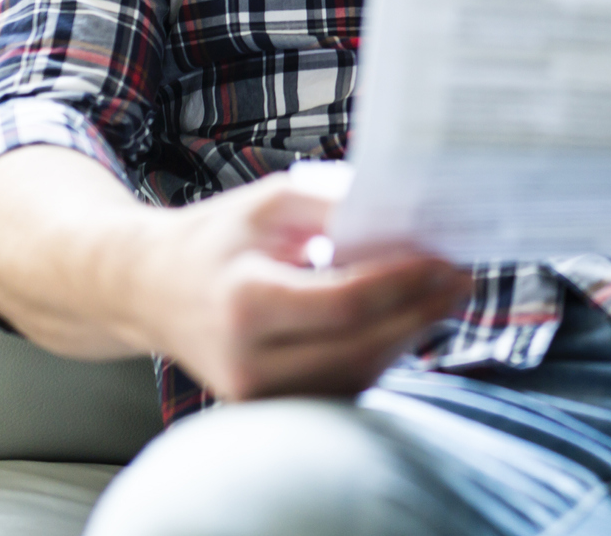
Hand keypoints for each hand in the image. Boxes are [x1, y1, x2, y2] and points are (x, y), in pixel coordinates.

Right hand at [0, 148, 469, 402]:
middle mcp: (247, 362)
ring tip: (443, 296)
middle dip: (421, 312)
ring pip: (357, 373)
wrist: (148, 289)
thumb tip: (405, 212)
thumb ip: (334, 204)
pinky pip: (340, 386)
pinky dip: (378, 354)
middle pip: (360, 346)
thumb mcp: (269, 201)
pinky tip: (403, 320)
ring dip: (408, 336)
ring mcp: (255, 396)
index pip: (345, 303)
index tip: (447, 260)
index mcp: (244, 303)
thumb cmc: (215, 238)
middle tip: (462, 279)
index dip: (404, 284)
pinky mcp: (267, 409)